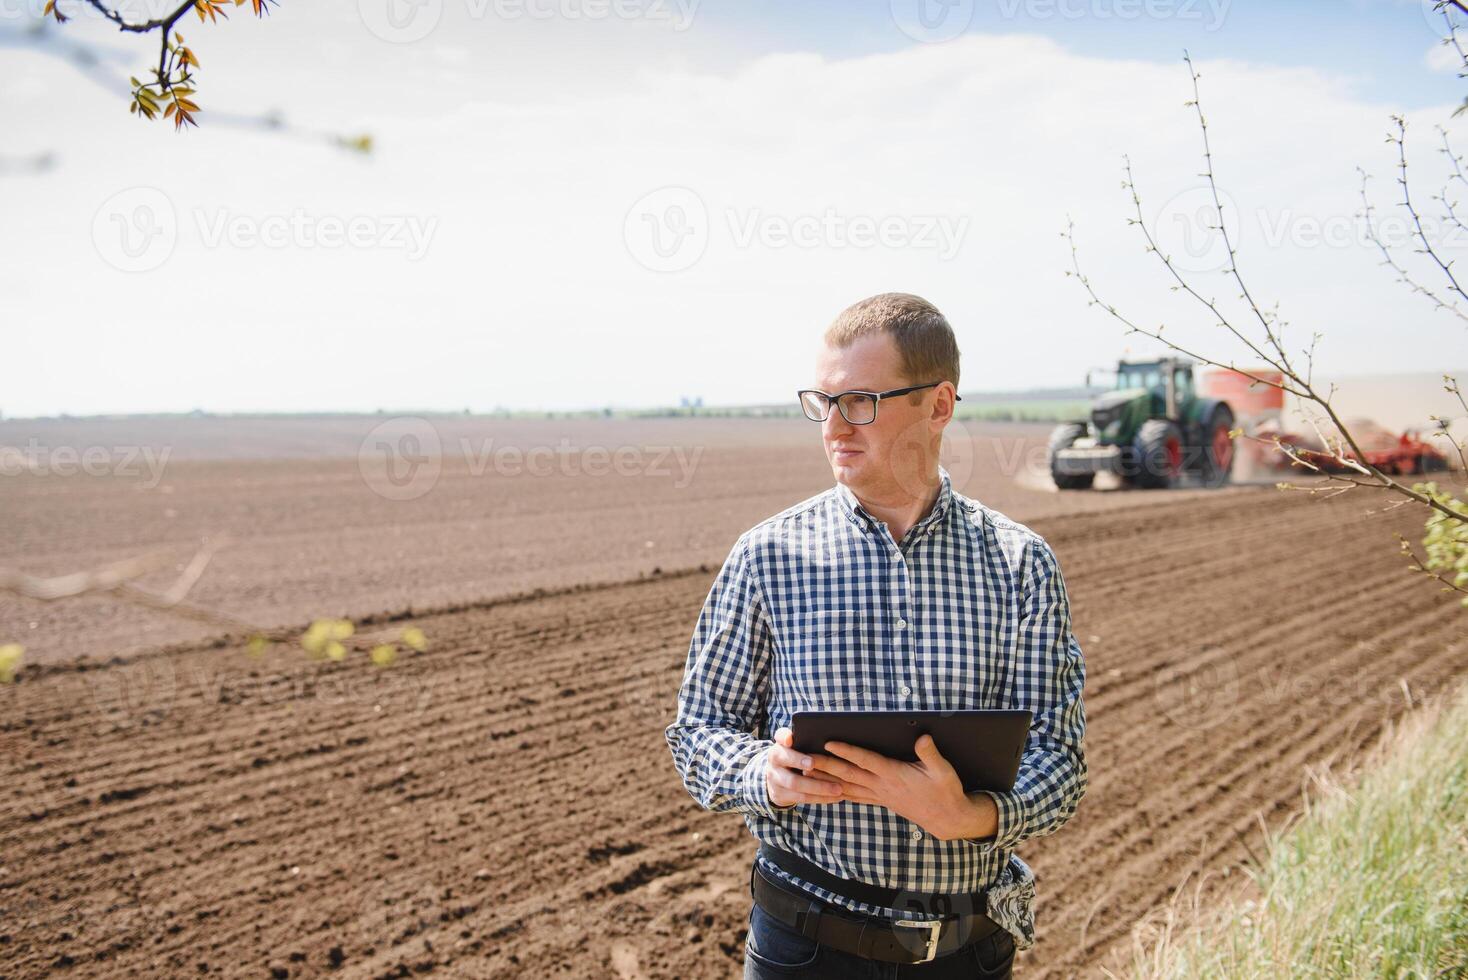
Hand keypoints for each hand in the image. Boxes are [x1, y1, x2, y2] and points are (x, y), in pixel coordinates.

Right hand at [764, 726, 845, 807]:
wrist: (775, 778)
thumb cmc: (793, 757)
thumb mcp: (793, 747)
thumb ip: (802, 738)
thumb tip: (825, 733)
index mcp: (778, 747)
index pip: (779, 739)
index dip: (784, 739)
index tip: (791, 739)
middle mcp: (773, 763)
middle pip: (786, 757)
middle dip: (801, 764)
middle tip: (814, 763)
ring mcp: (775, 781)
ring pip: (796, 785)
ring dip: (819, 788)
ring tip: (838, 788)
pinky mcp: (780, 795)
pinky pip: (802, 798)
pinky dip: (820, 797)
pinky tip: (836, 796)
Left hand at [813, 734, 997, 840]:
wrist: (948, 818)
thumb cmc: (946, 791)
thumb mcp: (943, 771)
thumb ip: (930, 754)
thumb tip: (922, 737)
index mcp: (894, 775)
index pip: (866, 761)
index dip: (848, 751)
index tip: (830, 743)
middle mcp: (882, 786)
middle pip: (848, 774)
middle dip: (825, 765)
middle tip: (804, 758)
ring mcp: (880, 795)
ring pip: (847, 786)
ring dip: (825, 780)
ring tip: (806, 773)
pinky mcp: (882, 801)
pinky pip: (855, 796)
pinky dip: (839, 792)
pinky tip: (826, 790)